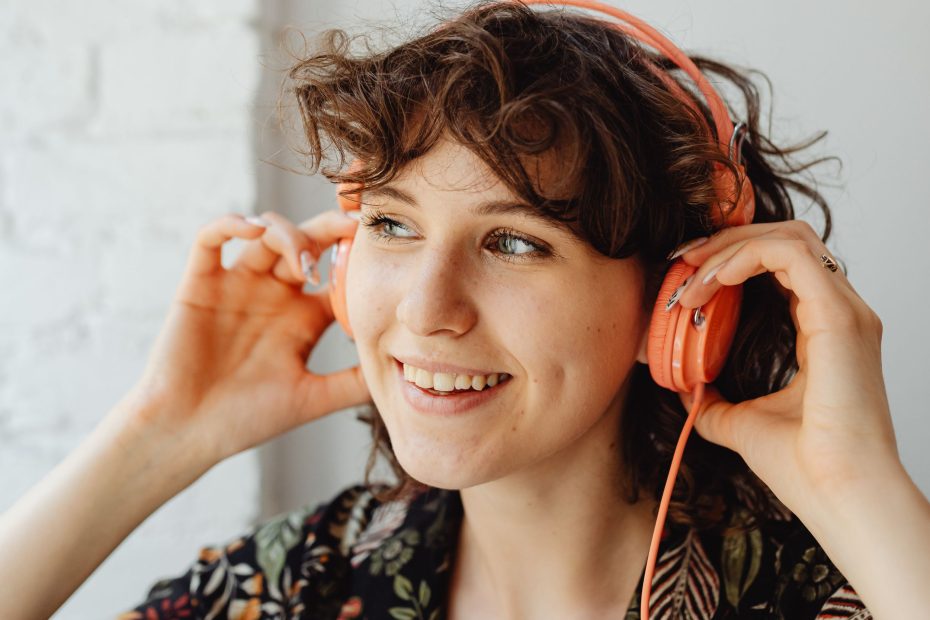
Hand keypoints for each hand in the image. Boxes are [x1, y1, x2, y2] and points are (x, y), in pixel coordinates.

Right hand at [117, 209, 369, 465]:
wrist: (188, 433)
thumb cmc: (246, 420)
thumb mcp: (312, 399)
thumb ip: (354, 382)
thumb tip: (403, 372)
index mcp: (304, 316)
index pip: (338, 272)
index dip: (356, 256)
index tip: (381, 247)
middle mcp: (273, 293)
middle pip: (306, 242)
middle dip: (328, 230)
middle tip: (351, 228)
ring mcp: (237, 284)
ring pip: (265, 233)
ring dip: (288, 234)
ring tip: (304, 261)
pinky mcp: (200, 283)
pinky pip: (211, 239)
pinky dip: (231, 224)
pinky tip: (252, 230)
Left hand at [673, 220, 903, 518]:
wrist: (837, 496)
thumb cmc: (806, 468)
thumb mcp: (742, 424)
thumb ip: (714, 404)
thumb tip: (684, 392)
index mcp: (825, 330)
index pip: (782, 266)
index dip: (731, 259)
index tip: (686, 278)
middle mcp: (841, 313)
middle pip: (785, 240)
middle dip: (726, 242)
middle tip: (680, 262)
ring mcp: (845, 311)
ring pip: (789, 238)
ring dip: (729, 247)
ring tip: (689, 275)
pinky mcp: (839, 317)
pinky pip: (789, 256)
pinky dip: (744, 256)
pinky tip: (712, 280)